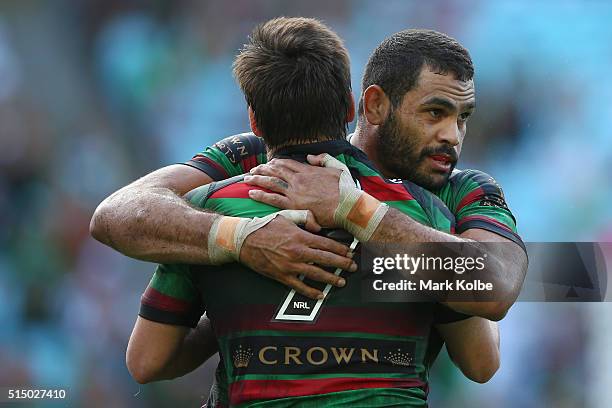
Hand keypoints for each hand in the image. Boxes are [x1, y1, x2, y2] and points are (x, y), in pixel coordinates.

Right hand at [239, 214, 356, 298]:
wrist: (245, 240)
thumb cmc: (265, 226)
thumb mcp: (287, 216)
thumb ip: (305, 218)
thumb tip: (318, 226)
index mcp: (301, 236)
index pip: (327, 244)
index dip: (341, 250)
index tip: (350, 253)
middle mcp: (298, 252)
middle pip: (326, 259)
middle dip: (342, 264)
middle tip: (353, 267)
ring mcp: (290, 265)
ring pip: (316, 274)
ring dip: (331, 278)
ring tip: (341, 281)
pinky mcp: (282, 276)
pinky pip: (300, 286)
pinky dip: (311, 292)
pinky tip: (321, 295)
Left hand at [244, 156, 342, 227]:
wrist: (348, 206)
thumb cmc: (346, 190)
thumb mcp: (338, 168)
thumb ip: (324, 159)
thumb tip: (311, 157)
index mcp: (308, 170)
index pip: (287, 163)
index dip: (275, 163)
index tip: (268, 164)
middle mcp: (299, 179)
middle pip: (275, 171)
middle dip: (262, 169)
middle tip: (252, 169)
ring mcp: (295, 192)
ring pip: (271, 182)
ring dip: (257, 179)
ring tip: (247, 178)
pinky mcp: (294, 205)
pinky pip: (273, 198)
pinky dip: (261, 195)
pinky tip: (252, 193)